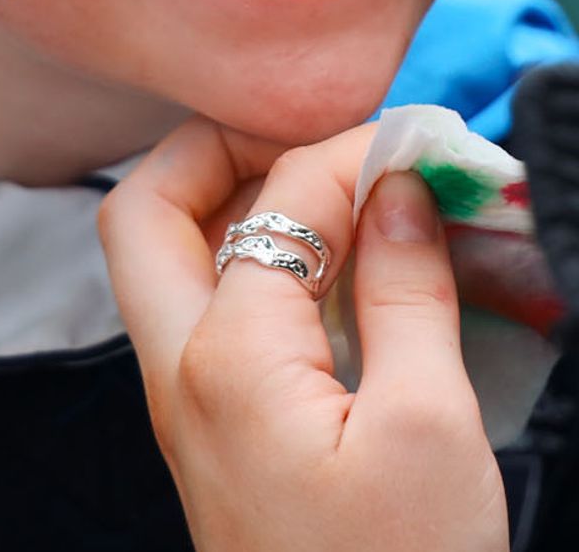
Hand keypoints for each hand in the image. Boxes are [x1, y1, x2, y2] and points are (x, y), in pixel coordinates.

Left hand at [99, 119, 508, 551]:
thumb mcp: (431, 424)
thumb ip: (408, 288)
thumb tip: (400, 182)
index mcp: (228, 358)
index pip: (280, 193)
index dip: (358, 145)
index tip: (431, 138)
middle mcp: (183, 376)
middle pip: (147, 212)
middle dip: (224, 146)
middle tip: (319, 134)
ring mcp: (192, 412)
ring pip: (172, 264)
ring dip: (241, 203)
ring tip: (345, 190)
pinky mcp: (222, 443)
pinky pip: (212, 319)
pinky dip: (263, 266)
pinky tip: (348, 273)